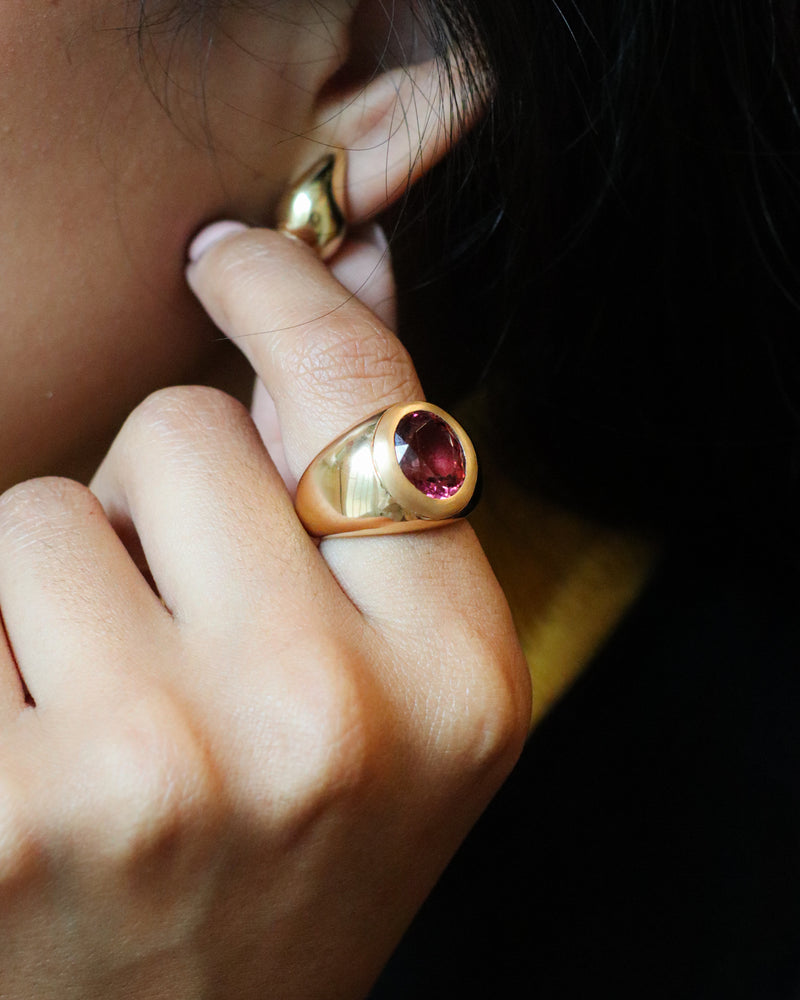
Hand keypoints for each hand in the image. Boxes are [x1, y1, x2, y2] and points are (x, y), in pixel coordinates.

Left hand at [0, 226, 529, 998]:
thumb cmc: (282, 865)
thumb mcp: (392, 695)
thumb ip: (368, 493)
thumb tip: (353, 264)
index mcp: (455, 683)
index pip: (363, 399)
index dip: (292, 299)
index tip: (233, 258)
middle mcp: (328, 721)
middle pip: (177, 434)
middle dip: (157, 506)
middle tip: (175, 644)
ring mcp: (156, 772)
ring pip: (42, 516)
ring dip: (58, 594)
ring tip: (97, 727)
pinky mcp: (2, 819)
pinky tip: (30, 762)